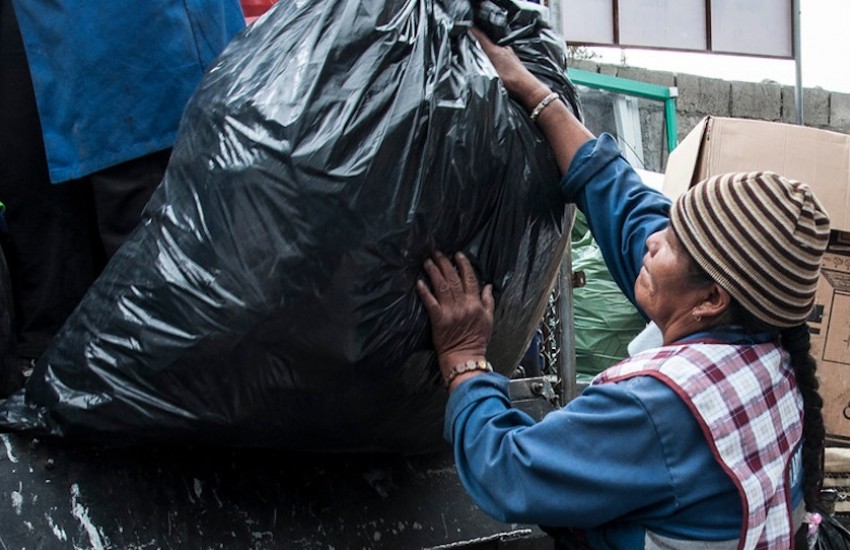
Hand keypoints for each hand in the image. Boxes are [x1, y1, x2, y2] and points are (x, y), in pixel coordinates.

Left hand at [416, 251, 493, 382]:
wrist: (464, 357)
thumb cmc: (477, 339)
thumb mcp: (489, 319)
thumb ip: (488, 301)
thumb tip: (488, 285)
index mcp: (475, 303)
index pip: (470, 279)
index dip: (463, 265)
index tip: (457, 255)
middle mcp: (463, 304)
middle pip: (453, 279)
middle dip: (445, 263)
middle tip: (437, 253)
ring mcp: (450, 311)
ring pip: (442, 287)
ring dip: (434, 272)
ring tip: (428, 262)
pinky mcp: (438, 319)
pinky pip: (430, 302)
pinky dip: (425, 291)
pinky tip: (420, 282)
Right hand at [470, 27, 552, 112]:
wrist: (527, 87)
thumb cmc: (510, 82)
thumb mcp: (491, 75)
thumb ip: (480, 67)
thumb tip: (469, 64)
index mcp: (495, 50)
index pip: (480, 36)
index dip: (472, 31)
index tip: (465, 26)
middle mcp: (502, 48)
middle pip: (487, 39)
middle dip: (477, 38)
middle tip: (468, 37)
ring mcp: (509, 52)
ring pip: (493, 46)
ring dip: (486, 46)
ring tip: (478, 48)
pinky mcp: (512, 58)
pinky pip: (499, 51)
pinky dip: (493, 52)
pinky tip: (491, 59)